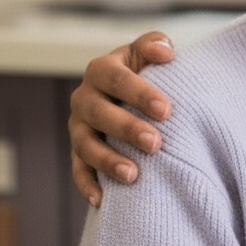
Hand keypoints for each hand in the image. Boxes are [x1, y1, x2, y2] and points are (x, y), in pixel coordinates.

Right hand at [69, 32, 176, 207]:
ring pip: (86, 146)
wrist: (133, 96)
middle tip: (156, 143)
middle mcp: (85, 98)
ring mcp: (79, 128)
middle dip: (127, 129)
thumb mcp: (150, 54)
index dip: (140, 93)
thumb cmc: (148, 73)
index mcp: (102, 70)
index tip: (167, 110)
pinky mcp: (78, 153)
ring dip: (107, 161)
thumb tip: (165, 52)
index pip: (116, 78)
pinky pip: (79, 171)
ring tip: (133, 175)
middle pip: (99, 114)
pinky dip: (88, 186)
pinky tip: (103, 200)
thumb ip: (156, 45)